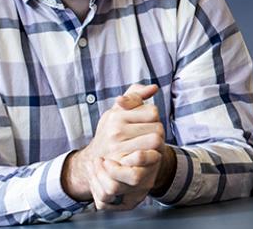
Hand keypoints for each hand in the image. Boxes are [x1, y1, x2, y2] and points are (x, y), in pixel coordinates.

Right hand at [62, 84, 165, 204]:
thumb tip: (154, 88)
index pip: (153, 111)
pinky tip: (148, 156)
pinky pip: (151, 157)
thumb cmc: (111, 132)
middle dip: (157, 131)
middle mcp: (115, 131)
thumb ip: (135, 95)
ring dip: (157, 144)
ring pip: (157, 141)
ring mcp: (118, 149)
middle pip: (158, 127)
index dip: (153, 117)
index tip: (145, 123)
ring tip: (148, 145)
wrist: (94, 161)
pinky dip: (154, 156)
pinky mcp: (124, 165)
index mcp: (116, 116)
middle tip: (147, 137)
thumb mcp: (118, 111)